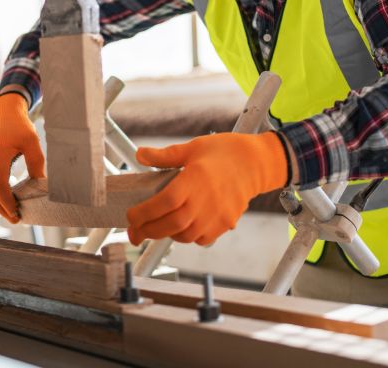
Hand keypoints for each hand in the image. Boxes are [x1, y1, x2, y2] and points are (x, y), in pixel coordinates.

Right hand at [0, 92, 44, 221]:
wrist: (2, 115)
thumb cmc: (18, 127)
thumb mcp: (32, 142)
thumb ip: (36, 164)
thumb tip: (41, 185)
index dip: (6, 203)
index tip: (17, 214)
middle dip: (2, 209)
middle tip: (16, 219)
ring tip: (11, 210)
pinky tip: (3, 198)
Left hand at [126, 131, 288, 245]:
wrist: (256, 163)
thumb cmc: (225, 152)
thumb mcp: (192, 148)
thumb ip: (164, 156)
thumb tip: (140, 155)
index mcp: (194, 179)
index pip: (164, 203)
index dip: (144, 213)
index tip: (131, 217)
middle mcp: (206, 200)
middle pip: (171, 224)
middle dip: (148, 231)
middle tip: (135, 233)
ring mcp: (217, 214)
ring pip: (185, 235)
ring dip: (167, 234)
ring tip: (155, 228)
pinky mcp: (226, 223)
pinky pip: (202, 239)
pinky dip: (187, 237)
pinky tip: (180, 227)